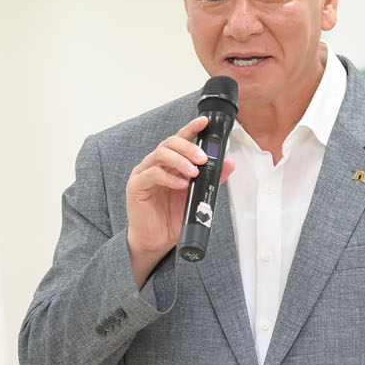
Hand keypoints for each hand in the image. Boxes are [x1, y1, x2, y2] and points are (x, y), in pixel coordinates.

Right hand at [125, 117, 234, 286]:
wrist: (155, 241)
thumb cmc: (172, 218)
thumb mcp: (197, 197)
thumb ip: (211, 179)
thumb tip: (228, 164)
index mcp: (169, 163)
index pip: (179, 139)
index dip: (191, 128)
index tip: (205, 123)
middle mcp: (154, 164)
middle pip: (169, 143)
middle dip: (189, 147)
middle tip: (203, 159)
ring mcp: (143, 174)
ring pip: (160, 155)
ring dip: (180, 161)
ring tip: (194, 173)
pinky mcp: (136, 187)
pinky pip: (152, 174)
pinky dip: (169, 177)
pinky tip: (181, 185)